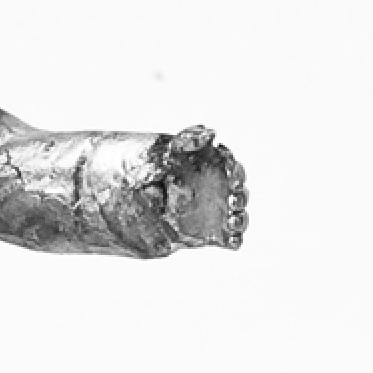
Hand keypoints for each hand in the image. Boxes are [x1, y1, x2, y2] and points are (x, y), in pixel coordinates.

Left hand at [160, 124, 247, 248]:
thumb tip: (210, 131)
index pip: (231, 166)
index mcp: (212, 167)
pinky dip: (234, 240)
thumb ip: (187, 139)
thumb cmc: (152, 169)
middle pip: (239, 191)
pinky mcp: (211, 234)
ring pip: (237, 215)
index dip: (234, 168)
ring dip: (240, 217)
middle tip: (234, 194)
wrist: (132, 198)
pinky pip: (229, 238)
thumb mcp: (166, 152)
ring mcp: (216, 213)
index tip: (229, 171)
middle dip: (240, 193)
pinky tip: (231, 241)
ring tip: (233, 219)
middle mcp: (218, 189)